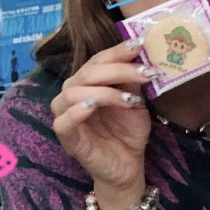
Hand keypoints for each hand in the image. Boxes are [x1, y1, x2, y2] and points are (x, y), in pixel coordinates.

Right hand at [50, 39, 151, 193]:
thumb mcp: (135, 102)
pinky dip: (78, 111)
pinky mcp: (66, 137)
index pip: (98, 60)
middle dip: (119, 69)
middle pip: (87, 73)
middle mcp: (72, 94)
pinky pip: (64, 121)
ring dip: (104, 91)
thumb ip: (133, 81)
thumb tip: (142, 55)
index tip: (139, 44)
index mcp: (88, 83)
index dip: (117, 51)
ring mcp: (66, 115)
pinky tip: (93, 105)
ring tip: (129, 99)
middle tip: (146, 72)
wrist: (128, 165)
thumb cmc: (128, 132)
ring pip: (73, 92)